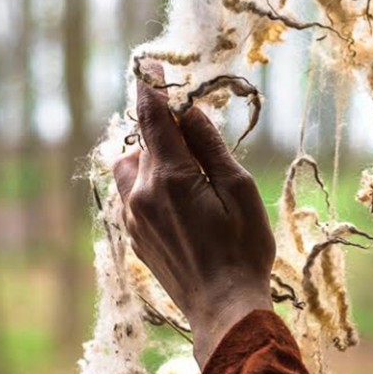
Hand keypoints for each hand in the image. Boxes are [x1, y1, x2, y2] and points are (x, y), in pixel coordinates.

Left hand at [112, 81, 275, 368]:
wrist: (224, 309)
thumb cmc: (243, 250)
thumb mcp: (239, 190)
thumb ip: (210, 147)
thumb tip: (189, 112)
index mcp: (169, 178)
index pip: (152, 117)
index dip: (152, 86)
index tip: (152, 63)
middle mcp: (141, 194)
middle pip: (139, 142)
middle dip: (161, 130)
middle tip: (194, 136)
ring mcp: (133, 219)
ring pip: (129, 169)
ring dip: (150, 159)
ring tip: (185, 171)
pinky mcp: (135, 238)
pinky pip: (132, 196)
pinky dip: (149, 184)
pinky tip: (180, 200)